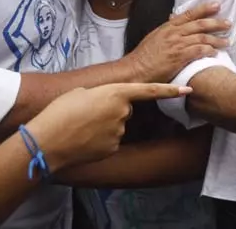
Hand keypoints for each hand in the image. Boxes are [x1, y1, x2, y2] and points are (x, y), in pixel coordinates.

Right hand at [27, 82, 186, 170]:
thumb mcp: (81, 92)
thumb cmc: (59, 112)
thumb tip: (106, 102)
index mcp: (116, 93)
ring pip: (117, 125)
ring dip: (104, 125)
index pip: (150, 90)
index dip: (170, 89)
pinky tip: (84, 139)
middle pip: (125, 108)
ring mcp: (119, 131)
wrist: (47, 140)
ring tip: (81, 126)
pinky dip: (100, 139)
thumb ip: (101, 94)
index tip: (188, 89)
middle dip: (111, 109)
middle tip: (86, 112)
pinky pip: (110, 140)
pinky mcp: (113, 147)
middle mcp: (122, 112)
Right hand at [123, 2, 231, 82]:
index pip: (189, 14)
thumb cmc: (144, 55)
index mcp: (168, 26)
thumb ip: (167, 28)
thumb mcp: (155, 36)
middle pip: (200, 24)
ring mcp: (177, 44)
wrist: (136, 69)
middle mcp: (174, 33)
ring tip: (227, 41)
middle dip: (216, 23)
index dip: (204, 9)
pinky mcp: (179, 57)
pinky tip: (215, 53)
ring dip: (216, 40)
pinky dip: (209, 51)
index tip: (217, 5)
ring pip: (202, 38)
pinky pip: (198, 51)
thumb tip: (173, 18)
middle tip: (228, 23)